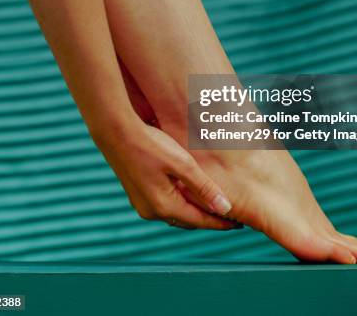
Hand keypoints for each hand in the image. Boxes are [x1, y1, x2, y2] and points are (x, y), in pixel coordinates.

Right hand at [92, 120, 237, 229]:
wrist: (117, 133)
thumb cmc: (151, 144)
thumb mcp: (182, 164)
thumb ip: (204, 187)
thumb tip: (225, 209)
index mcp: (164, 206)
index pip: (200, 221)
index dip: (221, 223)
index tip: (239, 224)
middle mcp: (151, 211)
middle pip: (188, 220)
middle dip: (208, 218)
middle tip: (230, 216)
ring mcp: (142, 204)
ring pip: (175, 213)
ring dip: (193, 210)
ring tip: (213, 204)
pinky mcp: (137, 194)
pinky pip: (164, 205)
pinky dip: (180, 202)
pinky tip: (189, 192)